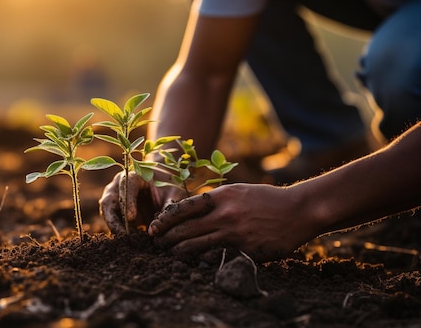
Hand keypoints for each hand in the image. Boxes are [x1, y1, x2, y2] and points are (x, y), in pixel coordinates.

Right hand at [99, 171, 185, 234]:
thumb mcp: (174, 193)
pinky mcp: (116, 212)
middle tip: (124, 236)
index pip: (126, 185)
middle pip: (108, 201)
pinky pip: (113, 222)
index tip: (132, 218)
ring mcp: (115, 199)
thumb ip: (167, 207)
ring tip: (128, 242)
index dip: (128, 201)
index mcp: (134, 176)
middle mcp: (119, 186)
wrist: (164, 184)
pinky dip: (120, 232)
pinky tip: (131, 243)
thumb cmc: (169, 185)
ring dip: (115, 228)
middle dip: (113, 220)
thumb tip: (154, 230)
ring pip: (107, 214)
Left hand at [148, 183, 321, 260]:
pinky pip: (217, 257)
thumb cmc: (266, 199)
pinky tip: (195, 262)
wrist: (298, 210)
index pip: (183, 208)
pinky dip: (203, 260)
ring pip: (196, 245)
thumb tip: (190, 210)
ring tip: (170, 253)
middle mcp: (225, 215)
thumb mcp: (238, 191)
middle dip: (166, 238)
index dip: (164, 219)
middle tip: (156, 243)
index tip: (153, 226)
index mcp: (221, 197)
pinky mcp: (245, 251)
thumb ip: (214, 200)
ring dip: (179, 251)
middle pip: (185, 229)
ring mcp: (235, 234)